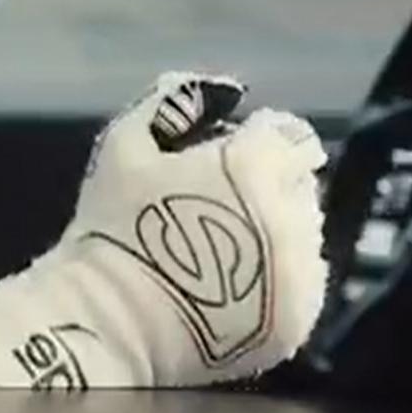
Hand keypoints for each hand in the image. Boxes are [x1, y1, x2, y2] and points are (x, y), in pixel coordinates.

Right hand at [0, 73, 327, 387]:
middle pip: (298, 183)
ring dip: (275, 232)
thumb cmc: (112, 230)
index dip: (253, 142)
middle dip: (266, 186)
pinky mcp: (297, 318)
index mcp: (255, 167)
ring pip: (304, 233)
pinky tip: (232, 285)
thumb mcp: (124, 146)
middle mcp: (290, 217)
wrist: (107, 322)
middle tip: (213, 210)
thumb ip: (173, 101)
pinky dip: (277, 279)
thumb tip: (219, 90)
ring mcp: (298, 272)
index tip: (222, 162)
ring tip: (219, 251)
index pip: (287, 134)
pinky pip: (302, 283)